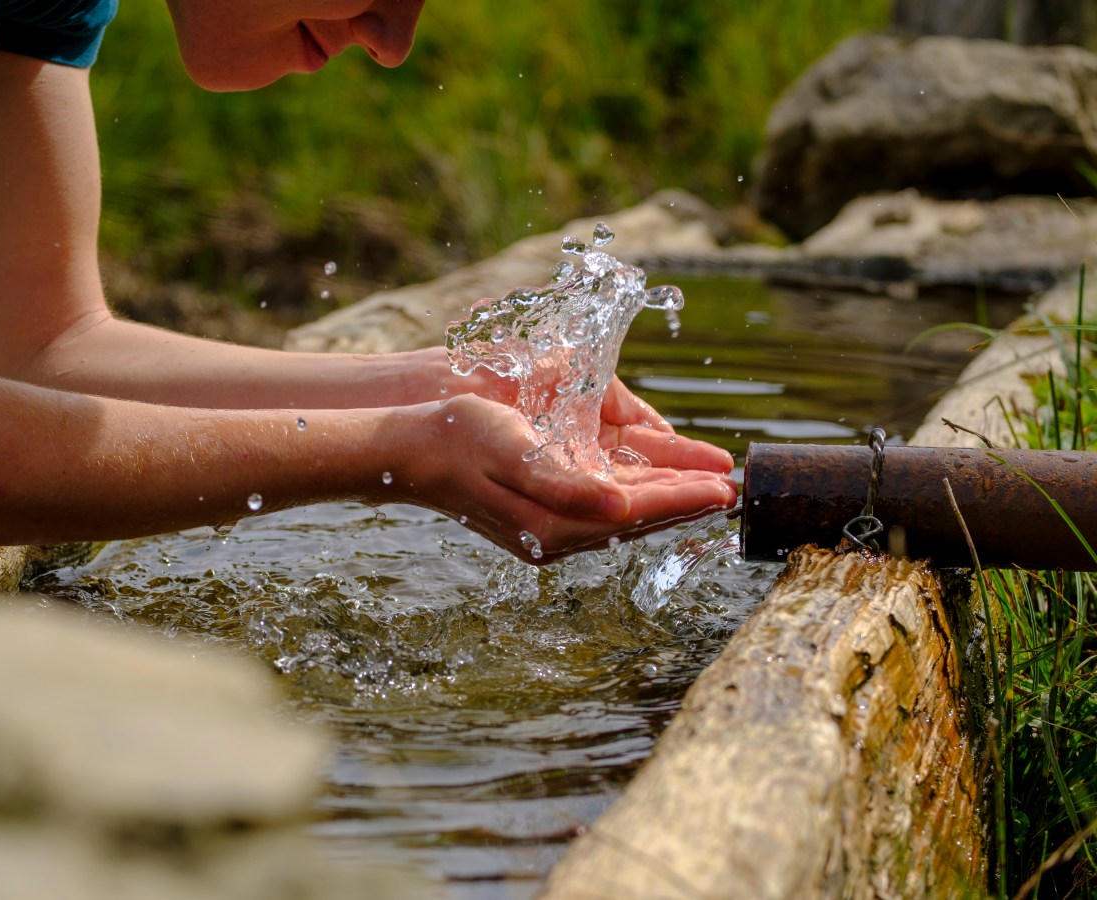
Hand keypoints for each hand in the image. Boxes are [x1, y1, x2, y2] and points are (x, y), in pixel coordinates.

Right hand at [391, 395, 736, 563]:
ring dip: (666, 496)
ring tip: (706, 485)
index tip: (723, 489)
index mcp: (554, 522)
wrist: (410, 446)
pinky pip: (603, 503)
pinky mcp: (542, 508)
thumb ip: (568, 483)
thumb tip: (622, 503)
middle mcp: (558, 528)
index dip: (682, 498)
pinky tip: (652, 482)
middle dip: (685, 500)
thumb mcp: (514, 452)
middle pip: (637, 514)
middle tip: (731, 489)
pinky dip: (636, 492)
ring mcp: (550, 521)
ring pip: (624, 509)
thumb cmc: (459, 440)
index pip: (635, 511)